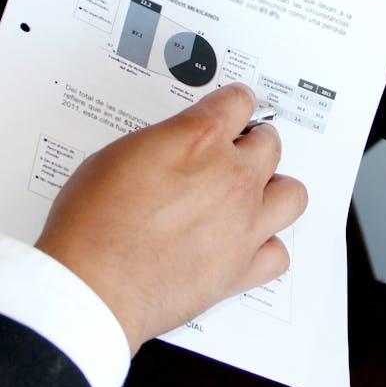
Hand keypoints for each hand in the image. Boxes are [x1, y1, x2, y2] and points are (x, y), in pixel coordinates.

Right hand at [36, 83, 307, 353]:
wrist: (92, 285)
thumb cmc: (93, 224)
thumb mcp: (118, 155)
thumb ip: (164, 143)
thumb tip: (177, 145)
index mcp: (200, 140)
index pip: (240, 100)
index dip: (234, 102)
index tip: (233, 107)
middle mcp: (232, 177)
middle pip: (271, 142)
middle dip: (253, 143)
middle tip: (236, 152)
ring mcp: (244, 223)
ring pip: (292, 193)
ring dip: (275, 189)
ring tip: (254, 194)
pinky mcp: (244, 268)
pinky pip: (279, 253)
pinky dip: (266, 248)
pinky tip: (247, 244)